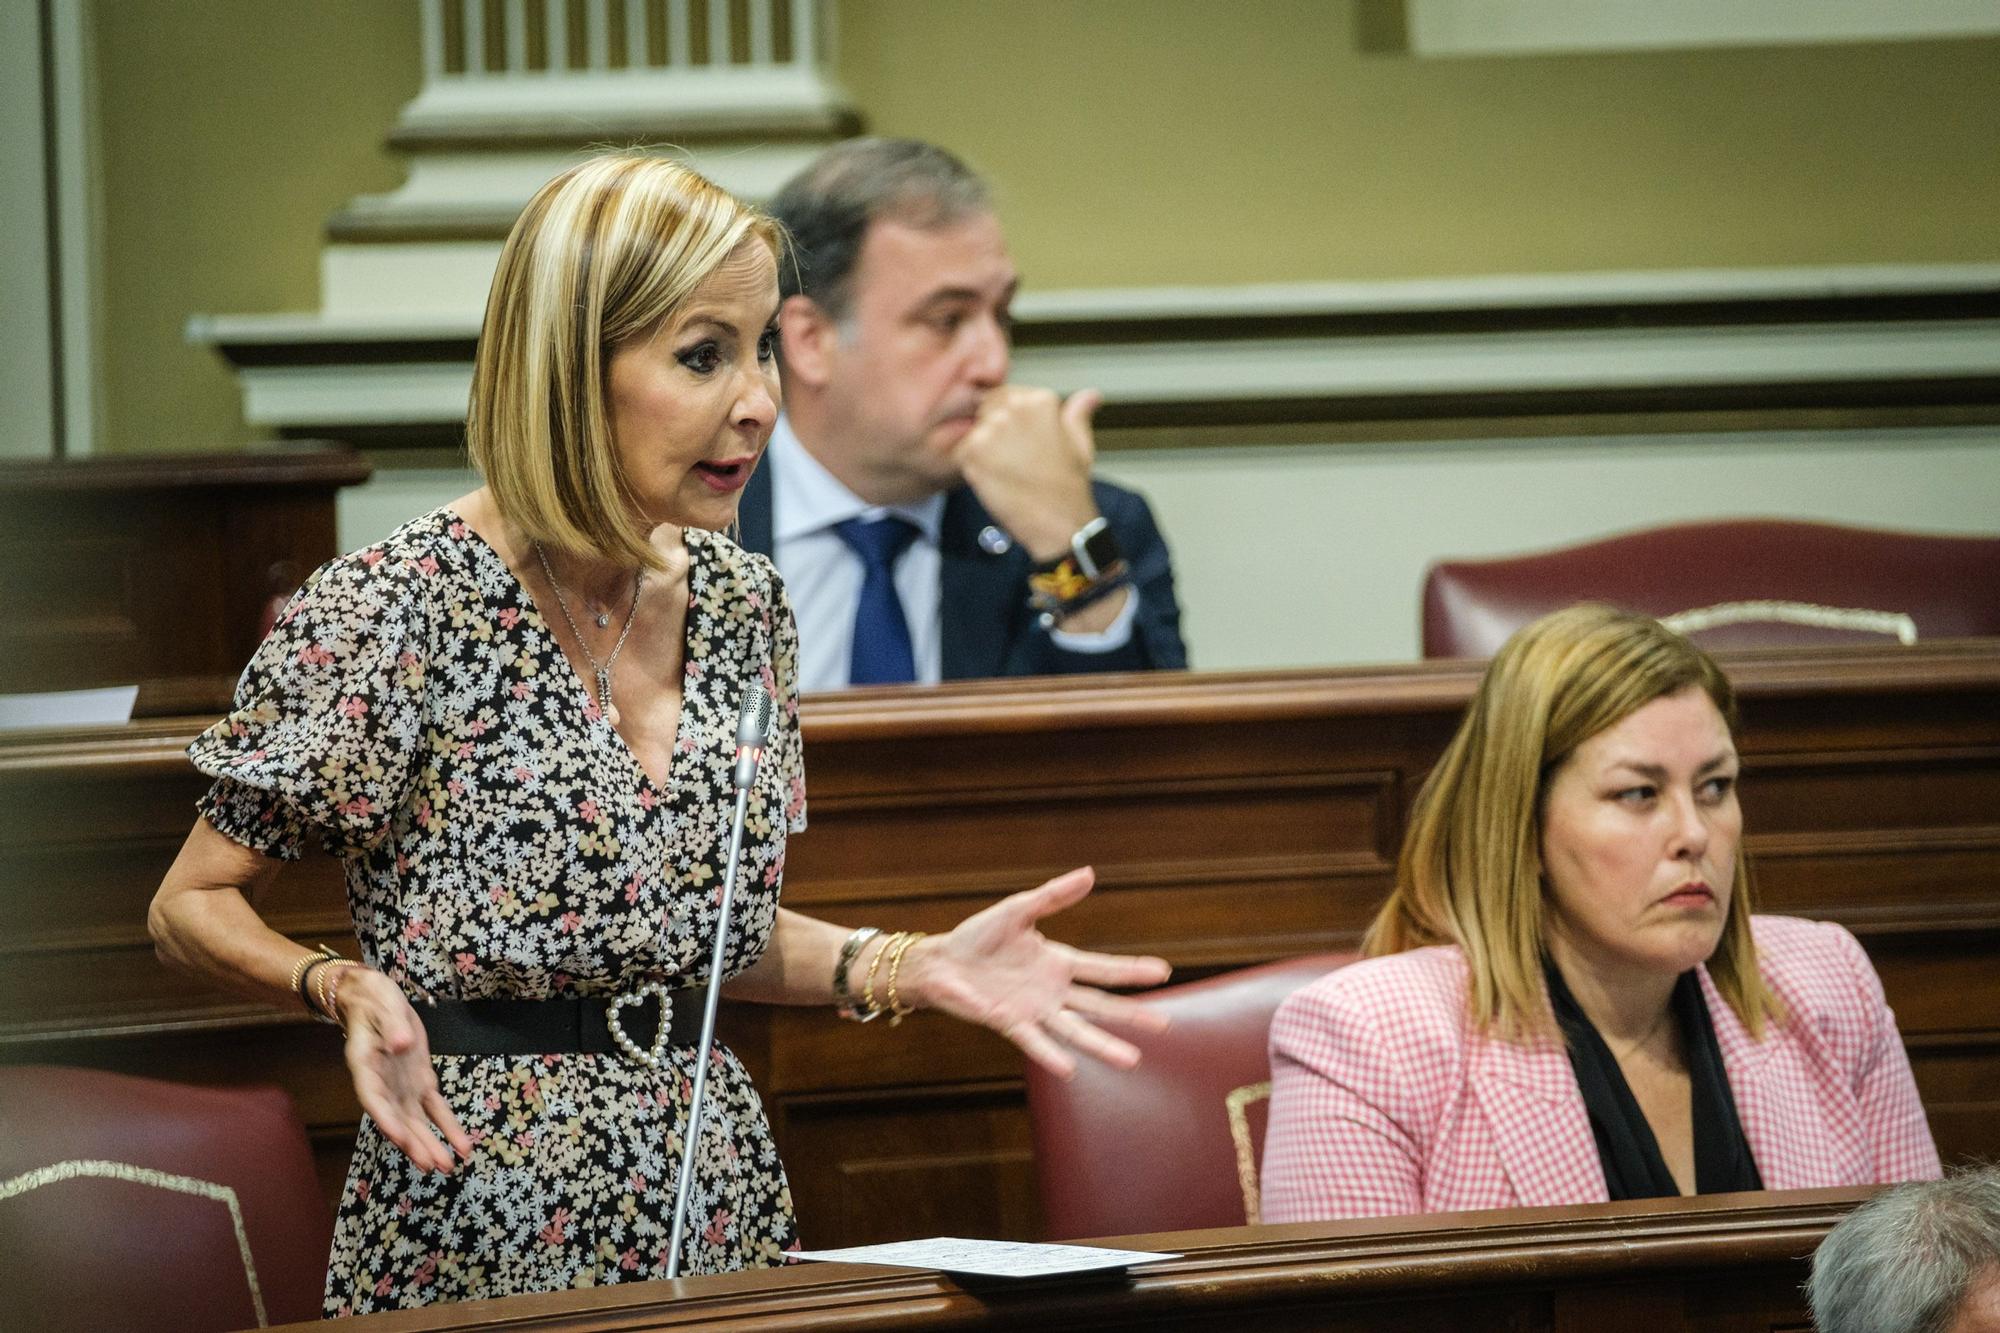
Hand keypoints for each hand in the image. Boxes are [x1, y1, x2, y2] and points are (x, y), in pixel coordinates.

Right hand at [337, 968, 472, 1173]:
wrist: (375, 999)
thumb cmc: (375, 999)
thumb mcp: (383, 1003)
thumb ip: (393, 1025)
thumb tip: (402, 1043)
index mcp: (366, 1066)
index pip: (374, 1098)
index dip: (385, 1120)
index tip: (399, 1138)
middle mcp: (383, 1084)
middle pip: (398, 1118)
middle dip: (414, 1143)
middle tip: (432, 1165)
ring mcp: (402, 1086)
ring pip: (417, 1121)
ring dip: (431, 1143)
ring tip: (448, 1166)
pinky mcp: (420, 1082)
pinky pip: (435, 1108)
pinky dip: (448, 1126)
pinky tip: (462, 1146)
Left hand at [900, 867, 1170, 1078]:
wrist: (940, 962)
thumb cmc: (979, 936)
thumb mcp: (1019, 909)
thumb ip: (1054, 895)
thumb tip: (1089, 874)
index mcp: (1058, 963)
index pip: (1103, 969)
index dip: (1132, 970)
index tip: (1164, 972)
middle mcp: (1052, 992)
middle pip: (1100, 1005)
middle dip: (1131, 1015)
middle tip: (1164, 1025)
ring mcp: (1033, 1010)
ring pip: (1076, 1031)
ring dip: (1102, 1045)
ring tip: (1130, 1060)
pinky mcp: (1008, 1023)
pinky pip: (1034, 1041)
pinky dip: (1050, 1054)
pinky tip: (1069, 1068)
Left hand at [954, 386, 1104, 561]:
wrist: (1058, 524)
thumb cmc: (1068, 488)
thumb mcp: (1080, 443)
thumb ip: (1078, 413)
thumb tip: (1091, 395)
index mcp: (1040, 400)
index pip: (1007, 394)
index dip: (1009, 419)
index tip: (1019, 441)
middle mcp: (1014, 408)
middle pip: (986, 407)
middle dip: (993, 429)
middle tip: (1011, 459)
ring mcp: (990, 430)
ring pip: (973, 429)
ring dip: (982, 447)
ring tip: (1005, 471)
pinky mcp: (971, 452)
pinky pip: (960, 450)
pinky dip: (971, 465)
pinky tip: (993, 480)